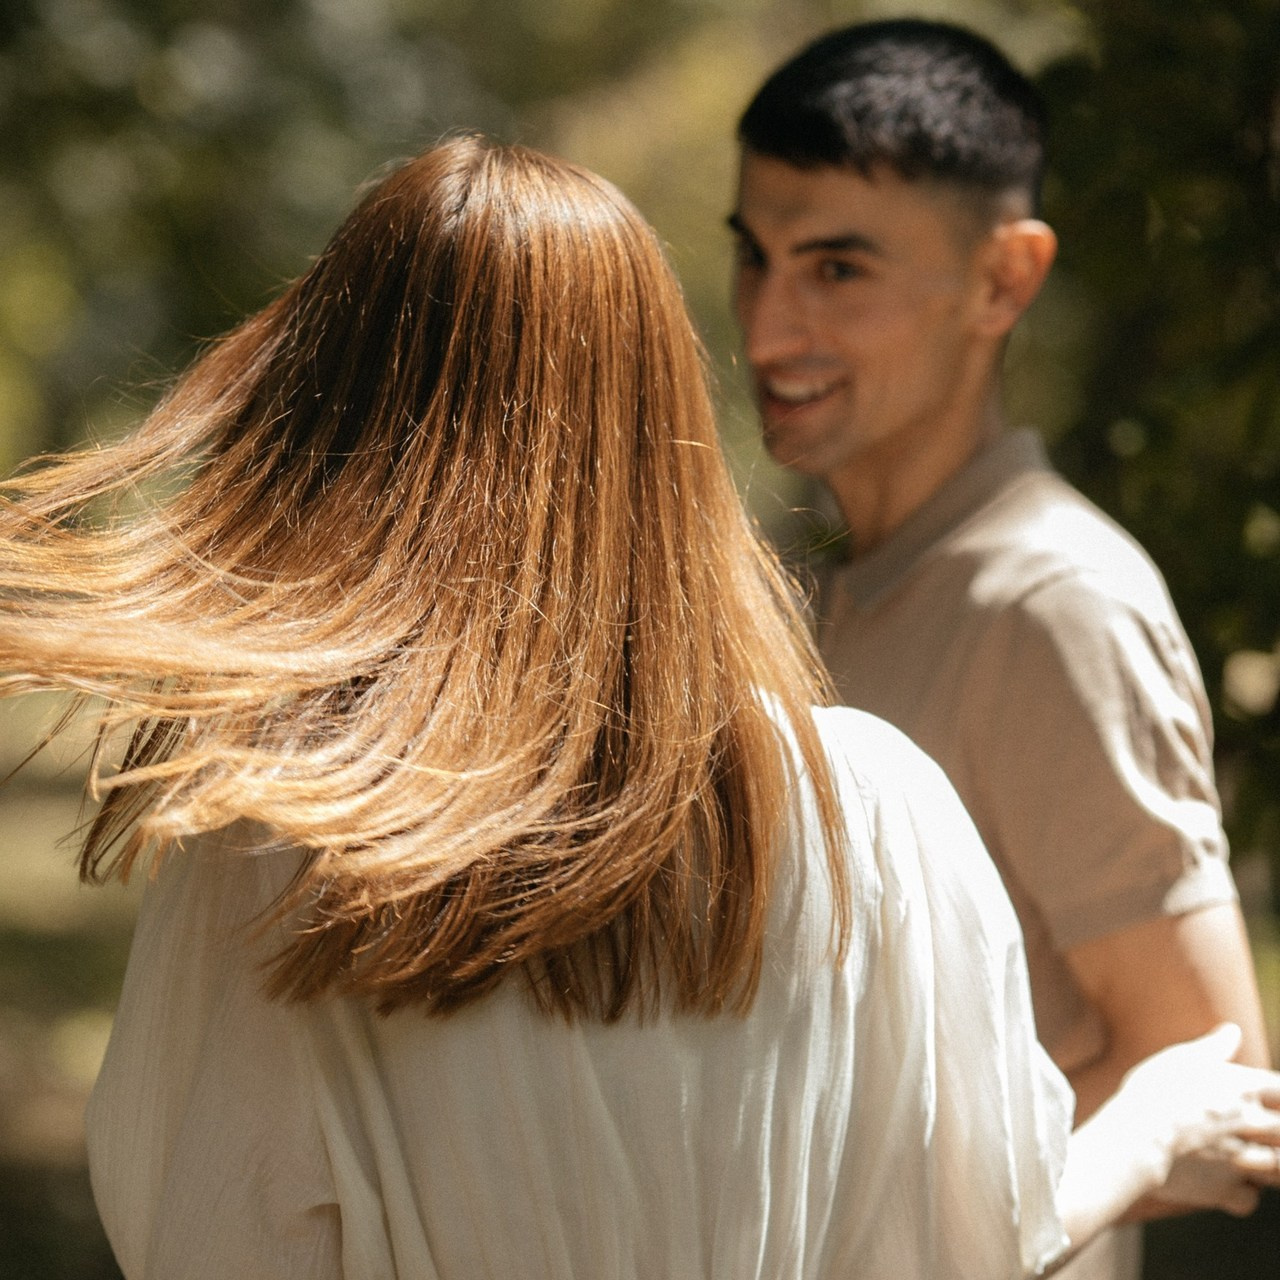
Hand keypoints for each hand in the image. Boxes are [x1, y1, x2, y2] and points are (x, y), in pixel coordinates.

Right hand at [1116, 1024, 1279, 1214]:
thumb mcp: (1183, 1056)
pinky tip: (1228, 1181)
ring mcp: (1244, 1161)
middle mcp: (1254, 1124)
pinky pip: (1250, 1198)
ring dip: (1270, 1164)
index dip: (1278, 1096)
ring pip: (1279, 1169)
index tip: (1270, 1098)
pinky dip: (1242, 1193)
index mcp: (1248, 1088)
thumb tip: (1233, 1030)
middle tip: (1253, 1127)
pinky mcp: (1226, 1190)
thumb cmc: (1157, 1088)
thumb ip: (1214, 1046)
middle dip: (1276, 1131)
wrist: (1137, 1133)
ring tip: (1249, 1155)